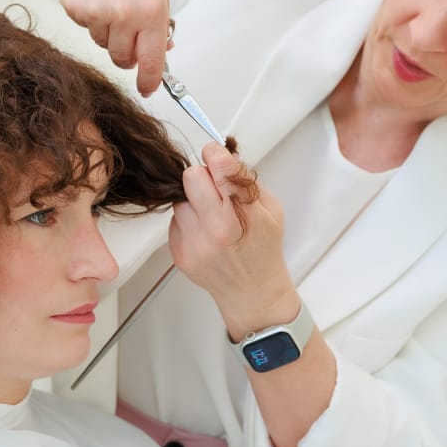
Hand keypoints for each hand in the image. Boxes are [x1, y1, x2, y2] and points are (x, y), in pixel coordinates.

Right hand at [39, 0, 172, 95]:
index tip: (147, 88)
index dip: (149, 80)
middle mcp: (124, 15)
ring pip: (101, 42)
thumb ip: (162, 17)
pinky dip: (90, 15)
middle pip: (122, 58)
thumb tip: (161, 50)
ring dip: (107, 29)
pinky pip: (84, 26)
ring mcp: (95, 13)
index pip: (151, 60)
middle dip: (126, 51)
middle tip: (128, 28)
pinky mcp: (73, 7)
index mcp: (152, 9)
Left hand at [167, 142, 296, 336]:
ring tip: (212, 215)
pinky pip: (175, 220)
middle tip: (214, 187)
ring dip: (194, 200)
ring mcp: (193, 243)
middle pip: (191, 177)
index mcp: (242, 217)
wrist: (252, 293)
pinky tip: (205, 232)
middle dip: (202, 176)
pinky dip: (188, 220)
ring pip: (180, 198)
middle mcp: (215, 230)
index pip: (221, 169)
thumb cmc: (264, 251)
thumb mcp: (271, 211)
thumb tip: (224, 157)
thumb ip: (247, 182)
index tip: (214, 153)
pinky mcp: (178, 253)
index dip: (216, 155)